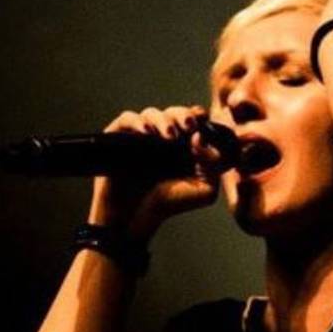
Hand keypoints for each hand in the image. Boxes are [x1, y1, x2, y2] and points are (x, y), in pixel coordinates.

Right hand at [88, 106, 225, 240]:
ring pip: (153, 114)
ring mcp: (142, 136)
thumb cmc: (167, 205)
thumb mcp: (203, 191)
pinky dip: (137, 121)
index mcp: (186, 145)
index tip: (203, 122)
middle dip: (184, 115)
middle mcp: (164, 137)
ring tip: (169, 136)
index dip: (199, 117)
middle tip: (189, 126)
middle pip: (176, 112)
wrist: (133, 219)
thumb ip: (212, 166)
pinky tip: (146, 132)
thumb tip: (199, 137)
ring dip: (163, 120)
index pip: (195, 120)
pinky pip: (127, 119)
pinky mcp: (120, 137)